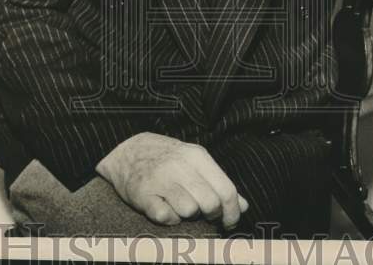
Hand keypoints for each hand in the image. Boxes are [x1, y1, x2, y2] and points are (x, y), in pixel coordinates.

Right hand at [95, 132, 248, 227]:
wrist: (129, 151)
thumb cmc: (169, 159)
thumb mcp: (196, 163)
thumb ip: (220, 183)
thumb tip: (244, 206)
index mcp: (197, 156)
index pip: (226, 190)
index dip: (232, 212)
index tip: (230, 221)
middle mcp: (179, 165)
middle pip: (209, 203)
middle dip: (210, 214)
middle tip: (204, 213)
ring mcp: (160, 179)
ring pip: (189, 210)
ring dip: (188, 215)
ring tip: (181, 205)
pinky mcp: (143, 194)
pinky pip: (165, 216)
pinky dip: (169, 218)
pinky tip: (166, 208)